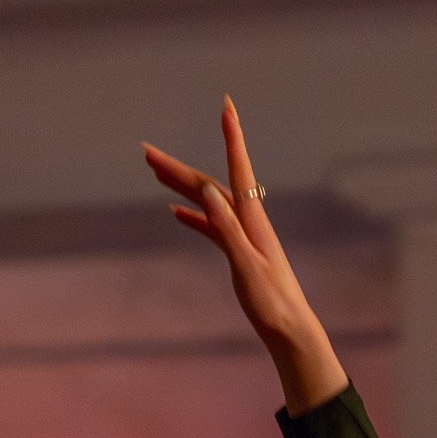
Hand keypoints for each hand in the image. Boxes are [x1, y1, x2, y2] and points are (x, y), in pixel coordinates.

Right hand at [144, 101, 348, 414]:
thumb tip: (209, 190)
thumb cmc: (272, 304)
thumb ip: (227, 227)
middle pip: (210, 185)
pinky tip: (176, 212)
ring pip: (208, 203)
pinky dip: (194, 216)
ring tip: (154, 172)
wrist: (290, 332)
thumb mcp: (246, 264)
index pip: (239, 169)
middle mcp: (248, 221)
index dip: (232, 136)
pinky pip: (212, 227)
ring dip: (181, 186)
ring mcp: (243, 237)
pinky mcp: (239, 254)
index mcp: (253, 220)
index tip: (227, 105)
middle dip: (178, 167)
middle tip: (146, 152)